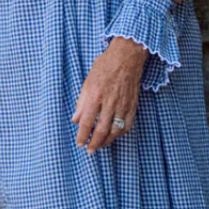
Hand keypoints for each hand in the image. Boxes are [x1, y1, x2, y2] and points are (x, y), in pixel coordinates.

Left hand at [72, 36, 148, 153]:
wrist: (127, 57)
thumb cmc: (105, 66)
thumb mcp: (87, 81)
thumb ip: (81, 102)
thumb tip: (75, 120)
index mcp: (95, 96)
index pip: (87, 122)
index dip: (82, 135)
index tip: (79, 142)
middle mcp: (110, 102)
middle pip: (101, 130)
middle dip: (94, 143)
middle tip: (89, 150)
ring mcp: (123, 105)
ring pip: (115, 130)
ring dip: (107, 141)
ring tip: (100, 145)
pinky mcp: (132, 105)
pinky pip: (128, 125)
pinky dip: (120, 133)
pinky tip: (114, 135)